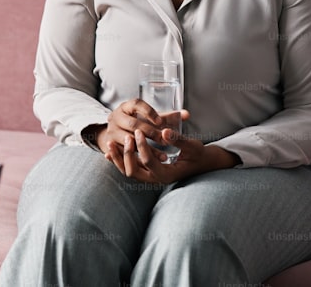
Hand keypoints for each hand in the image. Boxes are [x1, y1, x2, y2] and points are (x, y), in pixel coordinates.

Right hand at [92, 99, 172, 154]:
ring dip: (147, 149)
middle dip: (151, 133)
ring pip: (130, 140)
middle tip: (165, 141)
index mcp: (127, 105)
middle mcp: (116, 116)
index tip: (161, 121)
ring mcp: (112, 130)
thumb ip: (169, 117)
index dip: (149, 112)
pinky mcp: (112, 144)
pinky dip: (139, 158)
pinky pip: (126, 153)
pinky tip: (153, 162)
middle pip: (134, 123)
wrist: (116, 129)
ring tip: (164, 156)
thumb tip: (187, 114)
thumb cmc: (138, 122)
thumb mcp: (151, 118)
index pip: (137, 104)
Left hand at [105, 125, 239, 184]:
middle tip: (127, 137)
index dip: (142, 146)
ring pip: (127, 172)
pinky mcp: (147, 172)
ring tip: (110, 143)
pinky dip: (118, 160)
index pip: (148, 162)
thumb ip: (178, 140)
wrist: (202, 163)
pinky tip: (109, 151)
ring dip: (118, 158)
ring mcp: (150, 177)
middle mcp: (156, 179)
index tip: (139, 131)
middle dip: (127, 154)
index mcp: (167, 174)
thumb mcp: (192, 146)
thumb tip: (165, 132)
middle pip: (133, 172)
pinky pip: (129, 168)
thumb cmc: (198, 154)